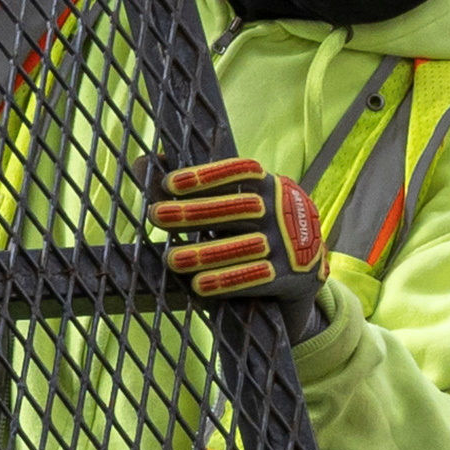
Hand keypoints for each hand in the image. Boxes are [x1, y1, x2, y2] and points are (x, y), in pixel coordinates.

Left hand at [148, 152, 327, 331]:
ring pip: (244, 246)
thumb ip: (191, 186)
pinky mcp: (289, 276)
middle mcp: (281, 211)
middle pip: (237, 209)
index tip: (169, 184)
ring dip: (205, 253)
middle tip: (156, 216)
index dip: (205, 176)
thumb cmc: (254, 226)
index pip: (240, 171)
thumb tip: (142, 163)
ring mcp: (288, 244)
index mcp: (269, 185)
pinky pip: (256, 279)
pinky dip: (226, 282)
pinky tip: (199, 286)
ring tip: (171, 259)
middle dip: (194, 212)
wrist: (307, 268)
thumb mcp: (235, 201)